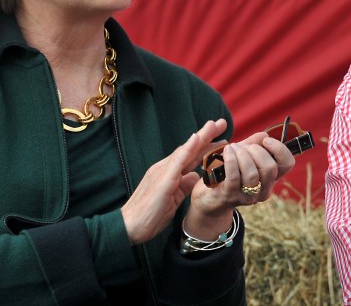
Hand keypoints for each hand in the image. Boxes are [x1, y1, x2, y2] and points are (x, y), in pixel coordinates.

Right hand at [119, 118, 227, 243]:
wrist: (129, 227)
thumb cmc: (149, 216)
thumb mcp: (173, 200)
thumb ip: (183, 186)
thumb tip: (195, 176)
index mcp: (169, 173)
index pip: (190, 156)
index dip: (206, 146)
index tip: (222, 138)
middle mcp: (165, 168)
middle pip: (190, 149)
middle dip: (206, 136)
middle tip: (222, 122)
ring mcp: (163, 172)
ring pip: (185, 151)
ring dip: (200, 137)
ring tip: (213, 125)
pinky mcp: (162, 180)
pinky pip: (177, 161)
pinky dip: (187, 149)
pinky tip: (197, 138)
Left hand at [183, 131, 295, 238]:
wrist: (208, 196)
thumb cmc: (228, 172)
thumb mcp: (243, 155)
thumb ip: (254, 144)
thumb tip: (264, 135)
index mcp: (271, 178)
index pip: (287, 164)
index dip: (279, 149)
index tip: (266, 140)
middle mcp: (263, 190)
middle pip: (270, 168)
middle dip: (256, 151)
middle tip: (243, 147)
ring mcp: (247, 196)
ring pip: (252, 174)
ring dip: (241, 155)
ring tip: (232, 148)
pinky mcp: (230, 197)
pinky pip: (234, 177)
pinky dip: (231, 160)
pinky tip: (227, 151)